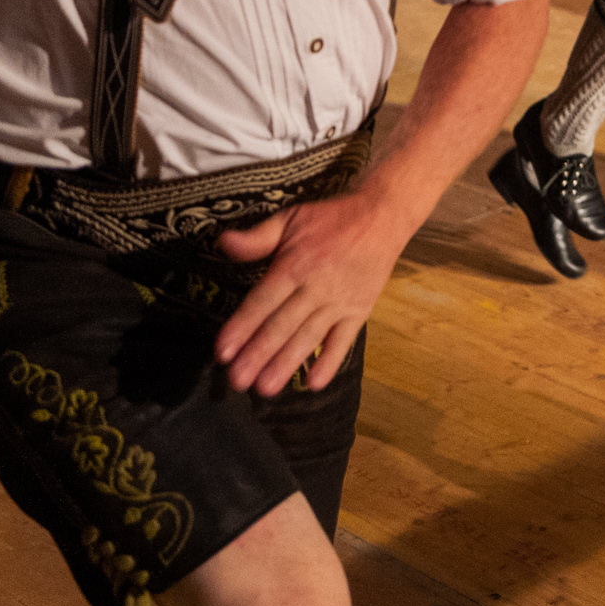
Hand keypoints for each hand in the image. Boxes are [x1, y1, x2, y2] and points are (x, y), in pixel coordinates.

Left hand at [213, 190, 405, 395]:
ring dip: (286, 364)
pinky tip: (313, 383)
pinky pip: (343, 340)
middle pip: (282, 325)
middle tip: (237, 380)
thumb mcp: (290, 219)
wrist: (382, 218)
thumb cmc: (331, 219)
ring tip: (266, 388)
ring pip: (308, 337)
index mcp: (295, 264)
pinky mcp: (359, 311)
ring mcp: (340, 302)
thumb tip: (223, 243)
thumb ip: (257, 237)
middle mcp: (316, 286)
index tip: (223, 351)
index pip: (263, 300)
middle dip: (258, 354)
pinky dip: (330, 361)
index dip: (242, 326)